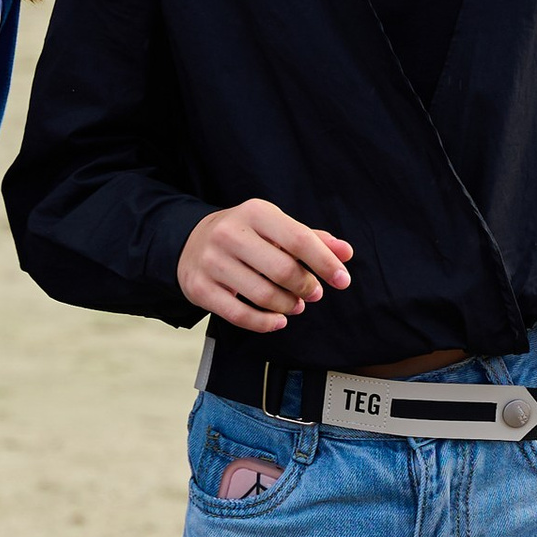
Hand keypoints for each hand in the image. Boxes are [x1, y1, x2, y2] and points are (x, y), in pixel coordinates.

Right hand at [177, 199, 352, 331]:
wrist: (191, 242)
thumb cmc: (245, 236)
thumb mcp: (275, 228)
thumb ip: (311, 240)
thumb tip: (345, 252)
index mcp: (254, 212)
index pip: (298, 239)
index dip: (325, 262)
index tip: (342, 280)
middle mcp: (229, 234)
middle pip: (282, 270)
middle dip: (306, 287)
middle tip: (314, 294)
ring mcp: (212, 262)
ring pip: (263, 295)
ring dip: (288, 306)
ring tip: (296, 305)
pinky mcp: (200, 288)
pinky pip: (240, 315)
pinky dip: (265, 323)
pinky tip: (278, 320)